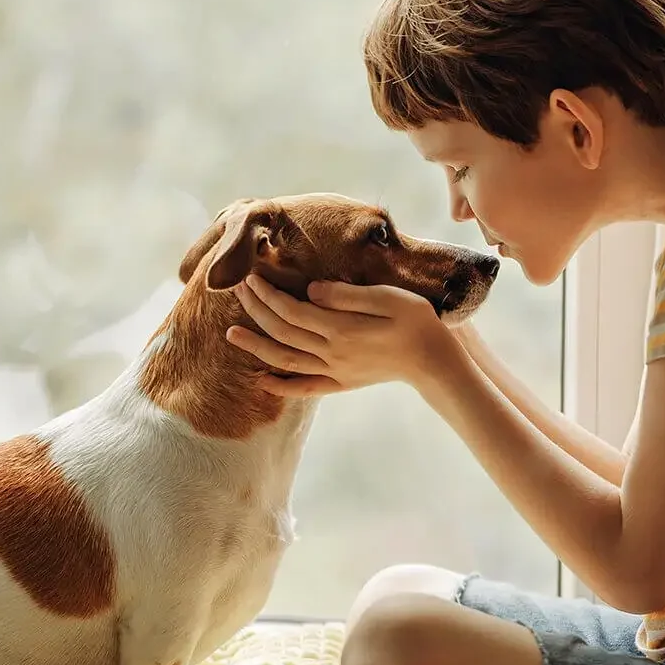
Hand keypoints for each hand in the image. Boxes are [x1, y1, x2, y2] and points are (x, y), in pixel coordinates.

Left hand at [226, 274, 456, 396]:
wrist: (434, 362)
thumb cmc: (416, 322)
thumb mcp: (388, 298)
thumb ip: (347, 295)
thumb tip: (311, 289)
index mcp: (340, 328)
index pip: (291, 309)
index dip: (267, 293)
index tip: (250, 276)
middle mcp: (331, 353)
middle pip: (282, 331)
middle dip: (256, 309)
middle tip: (237, 290)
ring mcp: (335, 371)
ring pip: (285, 360)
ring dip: (256, 346)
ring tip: (230, 335)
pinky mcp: (342, 383)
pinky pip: (304, 388)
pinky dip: (279, 385)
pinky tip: (261, 379)